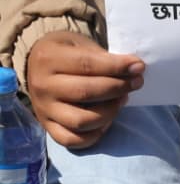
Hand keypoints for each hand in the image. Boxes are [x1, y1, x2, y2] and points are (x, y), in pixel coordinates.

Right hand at [25, 31, 143, 148]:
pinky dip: (95, 135)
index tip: (139, 67)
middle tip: (136, 82)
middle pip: (86, 93)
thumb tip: (134, 69)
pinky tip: (107, 120)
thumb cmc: (66, 52)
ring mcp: (44, 109)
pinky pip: (73, 140)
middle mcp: (42, 86)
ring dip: (110, 112)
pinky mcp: (48, 126)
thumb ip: (102, 56)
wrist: (37, 66)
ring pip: (82, 120)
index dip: (117, 67)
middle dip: (118, 88)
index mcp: (47, 58)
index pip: (87, 65)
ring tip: (122, 99)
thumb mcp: (79, 43)